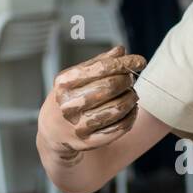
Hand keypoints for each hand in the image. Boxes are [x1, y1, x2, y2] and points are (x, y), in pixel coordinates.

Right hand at [38, 45, 145, 163]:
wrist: (53, 130)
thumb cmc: (68, 97)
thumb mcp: (75, 77)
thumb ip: (98, 63)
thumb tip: (121, 51)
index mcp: (64, 83)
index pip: (101, 68)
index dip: (124, 63)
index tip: (140, 61)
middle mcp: (69, 105)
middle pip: (110, 87)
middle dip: (127, 81)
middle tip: (130, 80)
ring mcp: (78, 125)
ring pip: (118, 108)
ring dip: (131, 99)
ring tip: (131, 95)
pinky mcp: (88, 142)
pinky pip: (119, 128)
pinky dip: (131, 117)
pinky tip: (130, 110)